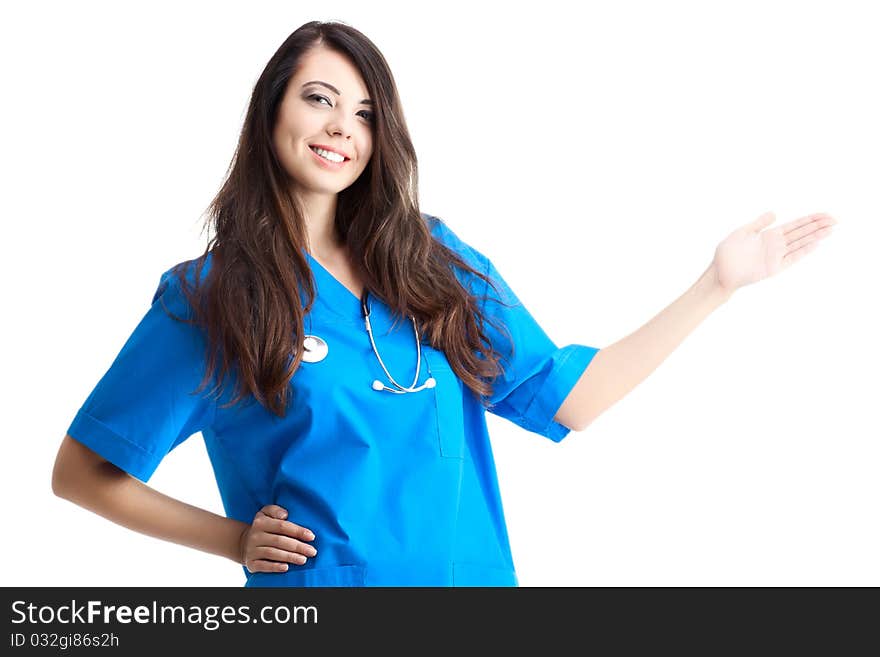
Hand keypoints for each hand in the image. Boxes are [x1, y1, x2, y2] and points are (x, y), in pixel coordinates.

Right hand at [238, 504, 316, 572]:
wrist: (244, 543)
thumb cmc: (263, 527)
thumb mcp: (266, 513)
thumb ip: (275, 510)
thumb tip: (285, 515)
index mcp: (261, 522)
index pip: (282, 526)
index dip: (298, 531)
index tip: (312, 537)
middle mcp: (255, 536)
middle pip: (279, 541)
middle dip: (298, 546)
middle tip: (312, 551)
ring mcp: (252, 550)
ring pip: (273, 553)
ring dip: (290, 557)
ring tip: (303, 560)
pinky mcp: (251, 563)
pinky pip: (263, 566)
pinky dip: (275, 567)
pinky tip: (286, 568)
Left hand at [712, 211, 837, 293]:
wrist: (719, 271)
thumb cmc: (727, 253)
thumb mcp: (743, 232)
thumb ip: (759, 223)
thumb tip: (775, 213)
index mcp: (769, 235)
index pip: (794, 225)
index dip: (809, 219)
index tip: (824, 214)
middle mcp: (776, 245)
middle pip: (801, 233)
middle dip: (817, 226)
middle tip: (835, 219)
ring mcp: (776, 256)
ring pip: (800, 243)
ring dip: (815, 237)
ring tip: (831, 229)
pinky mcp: (773, 267)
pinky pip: (791, 258)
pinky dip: (802, 251)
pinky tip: (815, 244)